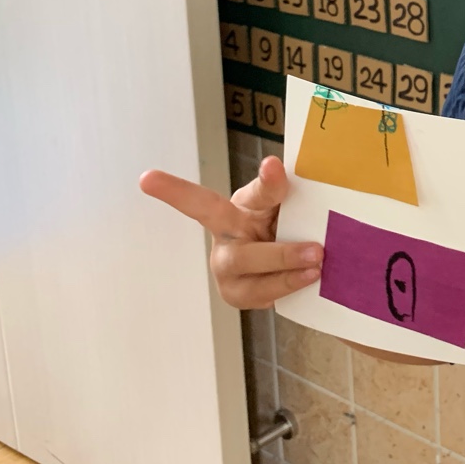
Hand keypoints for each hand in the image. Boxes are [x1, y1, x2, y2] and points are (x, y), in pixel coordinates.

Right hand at [139, 156, 322, 308]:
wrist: (291, 255)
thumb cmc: (280, 218)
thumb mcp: (281, 199)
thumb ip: (276, 187)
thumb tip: (273, 165)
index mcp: (229, 214)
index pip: (200, 202)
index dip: (173, 191)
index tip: (146, 178)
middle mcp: (224, 245)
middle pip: (240, 256)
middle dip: (279, 255)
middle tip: (316, 251)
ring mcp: (230, 276)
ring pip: (251, 282)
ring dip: (287, 276)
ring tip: (318, 267)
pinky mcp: (241, 297)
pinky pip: (264, 298)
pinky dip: (290, 289)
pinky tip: (312, 282)